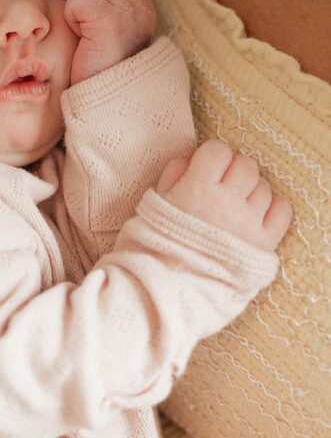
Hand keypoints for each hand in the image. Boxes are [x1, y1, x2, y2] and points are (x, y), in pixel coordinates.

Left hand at [65, 0, 156, 83]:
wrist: (104, 101)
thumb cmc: (99, 65)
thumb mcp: (114, 28)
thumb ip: (113, 0)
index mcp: (146, 5)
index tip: (98, 20)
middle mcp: (142, 6)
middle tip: (91, 29)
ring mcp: (129, 12)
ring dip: (78, 7)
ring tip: (88, 34)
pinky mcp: (110, 20)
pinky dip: (72, 16)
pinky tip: (83, 38)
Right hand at [156, 140, 291, 251]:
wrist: (172, 287)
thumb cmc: (158, 245)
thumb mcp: (155, 204)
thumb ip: (173, 174)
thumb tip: (191, 159)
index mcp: (197, 189)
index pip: (218, 150)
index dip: (212, 156)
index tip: (206, 167)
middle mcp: (227, 202)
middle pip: (246, 166)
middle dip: (234, 171)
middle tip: (223, 185)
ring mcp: (249, 223)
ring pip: (264, 187)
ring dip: (251, 191)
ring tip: (237, 205)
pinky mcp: (264, 243)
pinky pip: (282, 211)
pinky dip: (272, 208)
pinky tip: (256, 215)